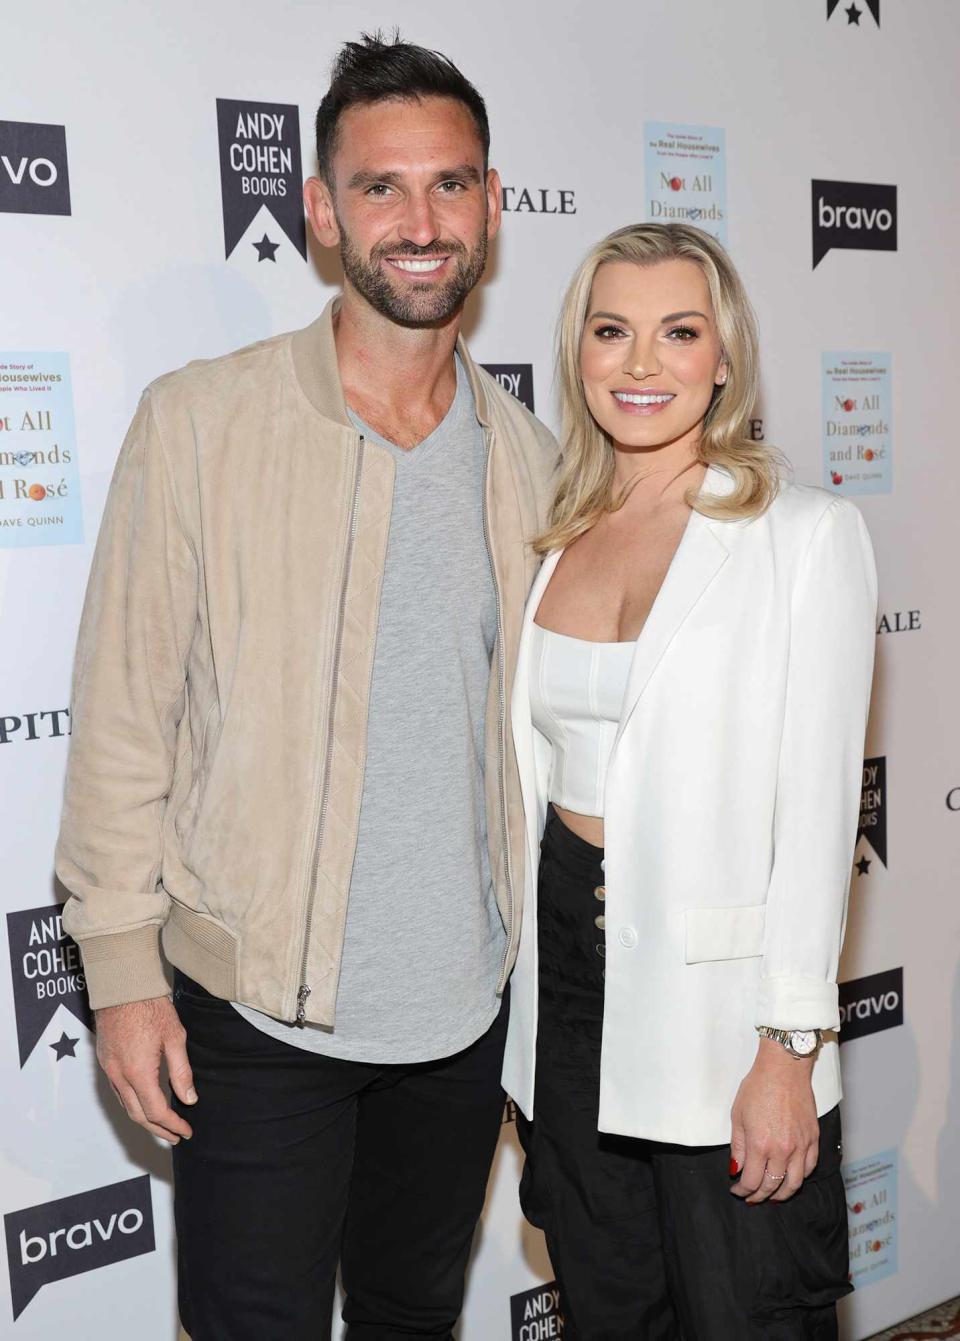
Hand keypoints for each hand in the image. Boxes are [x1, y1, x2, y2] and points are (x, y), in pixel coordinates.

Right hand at [95, 995, 196, 1144]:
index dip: (172, 1124)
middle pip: (138, 1115)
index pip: (156, 1111)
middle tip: (175, 1136)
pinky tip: (144, 1102)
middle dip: (158, 1129)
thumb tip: (189, 1099)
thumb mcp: (175, 1038)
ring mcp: (108, 1069)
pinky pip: (117, 1091)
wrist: (122, 986)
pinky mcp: (104, 1061)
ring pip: (125, 1105)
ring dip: (144, 1119)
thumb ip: (181, 1072)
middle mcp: (119, 1075)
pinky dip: (132, 1103)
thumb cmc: (150, 1007)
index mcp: (138, 1073)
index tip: (186, 1131)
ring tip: (162, 1125)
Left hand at [729, 1038, 818, 1203]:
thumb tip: (736, 1169)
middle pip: (772, 1186)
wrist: (783, 1069)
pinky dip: (799, 1178)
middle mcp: (782, 1150)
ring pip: (794, 1183)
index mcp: (760, 1144)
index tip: (737, 1189)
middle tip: (751, 1197)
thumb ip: (738, 1147)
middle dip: (759, 1196)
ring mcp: (801, 1146)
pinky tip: (791, 1178)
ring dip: (782, 1194)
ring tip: (773, 1195)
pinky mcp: (813, 1139)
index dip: (742, 1190)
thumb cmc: (758, 1087)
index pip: (751, 1181)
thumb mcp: (737, 1116)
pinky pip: (809, 1167)